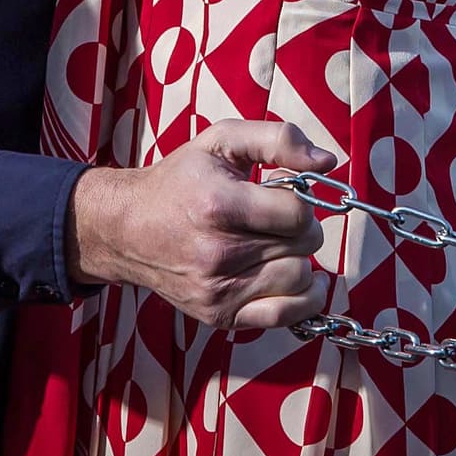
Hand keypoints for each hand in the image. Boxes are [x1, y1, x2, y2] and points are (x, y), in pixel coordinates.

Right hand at [66, 120, 333, 330]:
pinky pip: (286, 315)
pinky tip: (284, 275)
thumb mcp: (221, 141)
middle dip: (298, 227)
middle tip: (273, 217)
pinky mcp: (220, 315)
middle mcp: (218, 253)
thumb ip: (278, 140)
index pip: (298, 212)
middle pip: (303, 246)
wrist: (127, 228)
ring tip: (272, 244)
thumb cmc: (181, 179)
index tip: (279, 193)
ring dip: (296, 258)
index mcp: (219, 205)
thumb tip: (328, 162)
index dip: (299, 199)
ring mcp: (218, 290)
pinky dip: (299, 297)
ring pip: (300, 279)